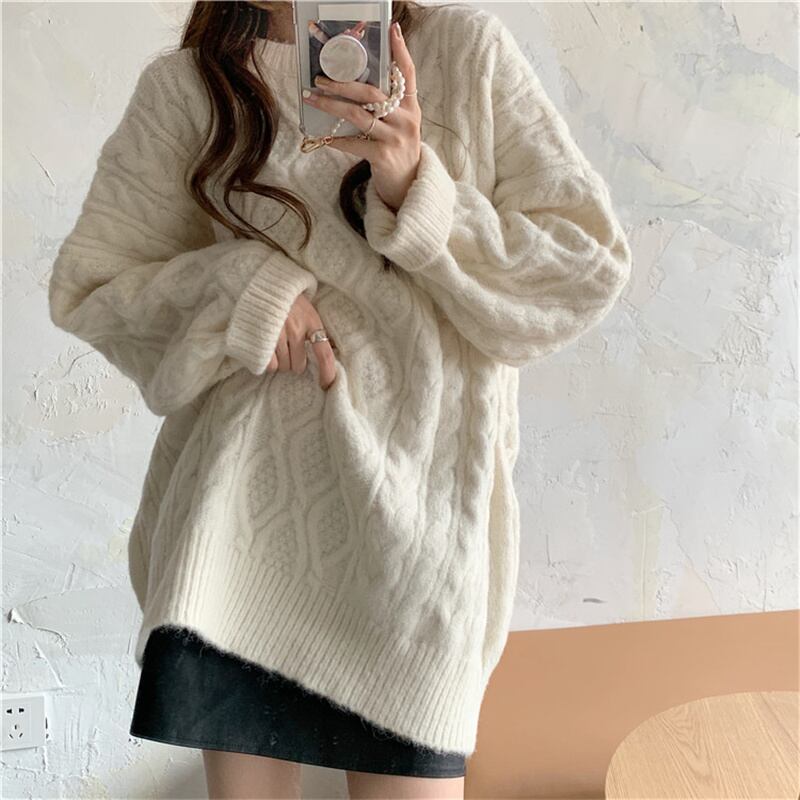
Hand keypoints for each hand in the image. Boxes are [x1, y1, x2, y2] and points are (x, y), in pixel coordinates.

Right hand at [268, 293, 337, 390]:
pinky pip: (268, 364)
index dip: (327, 372)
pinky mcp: (260, 338)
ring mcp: (277, 334)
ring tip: (277, 348)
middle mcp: (295, 329)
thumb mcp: (308, 311)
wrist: (264, 284)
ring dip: (280, 362)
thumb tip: (332, 350)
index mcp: (311, 322)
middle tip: (289, 352)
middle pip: (298, 365)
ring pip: (282, 366)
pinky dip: (268, 363)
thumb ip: (317, 331)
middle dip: (294, 363)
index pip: (324, 354)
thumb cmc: (289, 300)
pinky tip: (266, 351)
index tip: (327, 384)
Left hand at [302, 20, 420, 211]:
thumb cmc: (398, 151)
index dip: (401, 51)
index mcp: (412, 108)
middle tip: (320, 78)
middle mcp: (407, 121)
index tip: (392, 29)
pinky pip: (354, 143)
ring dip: (332, 105)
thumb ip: (387, 106)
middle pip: (372, 93)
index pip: (408, 74)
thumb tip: (356, 85)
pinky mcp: (383, 156)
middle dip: (343, 83)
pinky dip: (337, 139)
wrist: (408, 187)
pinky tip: (325, 137)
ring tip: (313, 98)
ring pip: (359, 115)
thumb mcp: (400, 125)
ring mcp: (395, 139)